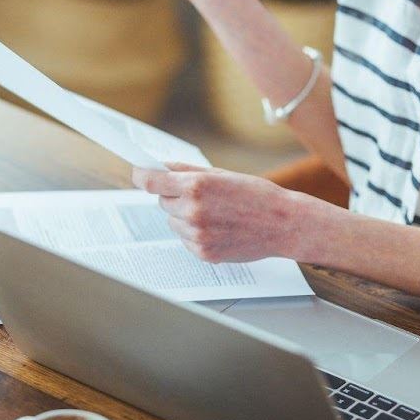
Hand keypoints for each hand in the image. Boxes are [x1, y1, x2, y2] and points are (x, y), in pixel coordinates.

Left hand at [131, 162, 327, 263]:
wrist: (282, 224)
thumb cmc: (254, 195)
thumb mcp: (220, 174)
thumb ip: (187, 171)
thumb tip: (160, 166)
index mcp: (196, 187)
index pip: (151, 182)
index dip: (141, 175)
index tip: (138, 173)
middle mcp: (192, 211)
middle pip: (162, 201)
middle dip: (173, 195)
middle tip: (199, 195)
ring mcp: (197, 235)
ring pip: (172, 221)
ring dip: (183, 215)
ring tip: (214, 213)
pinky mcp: (203, 253)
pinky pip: (185, 239)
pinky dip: (194, 233)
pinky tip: (218, 227)